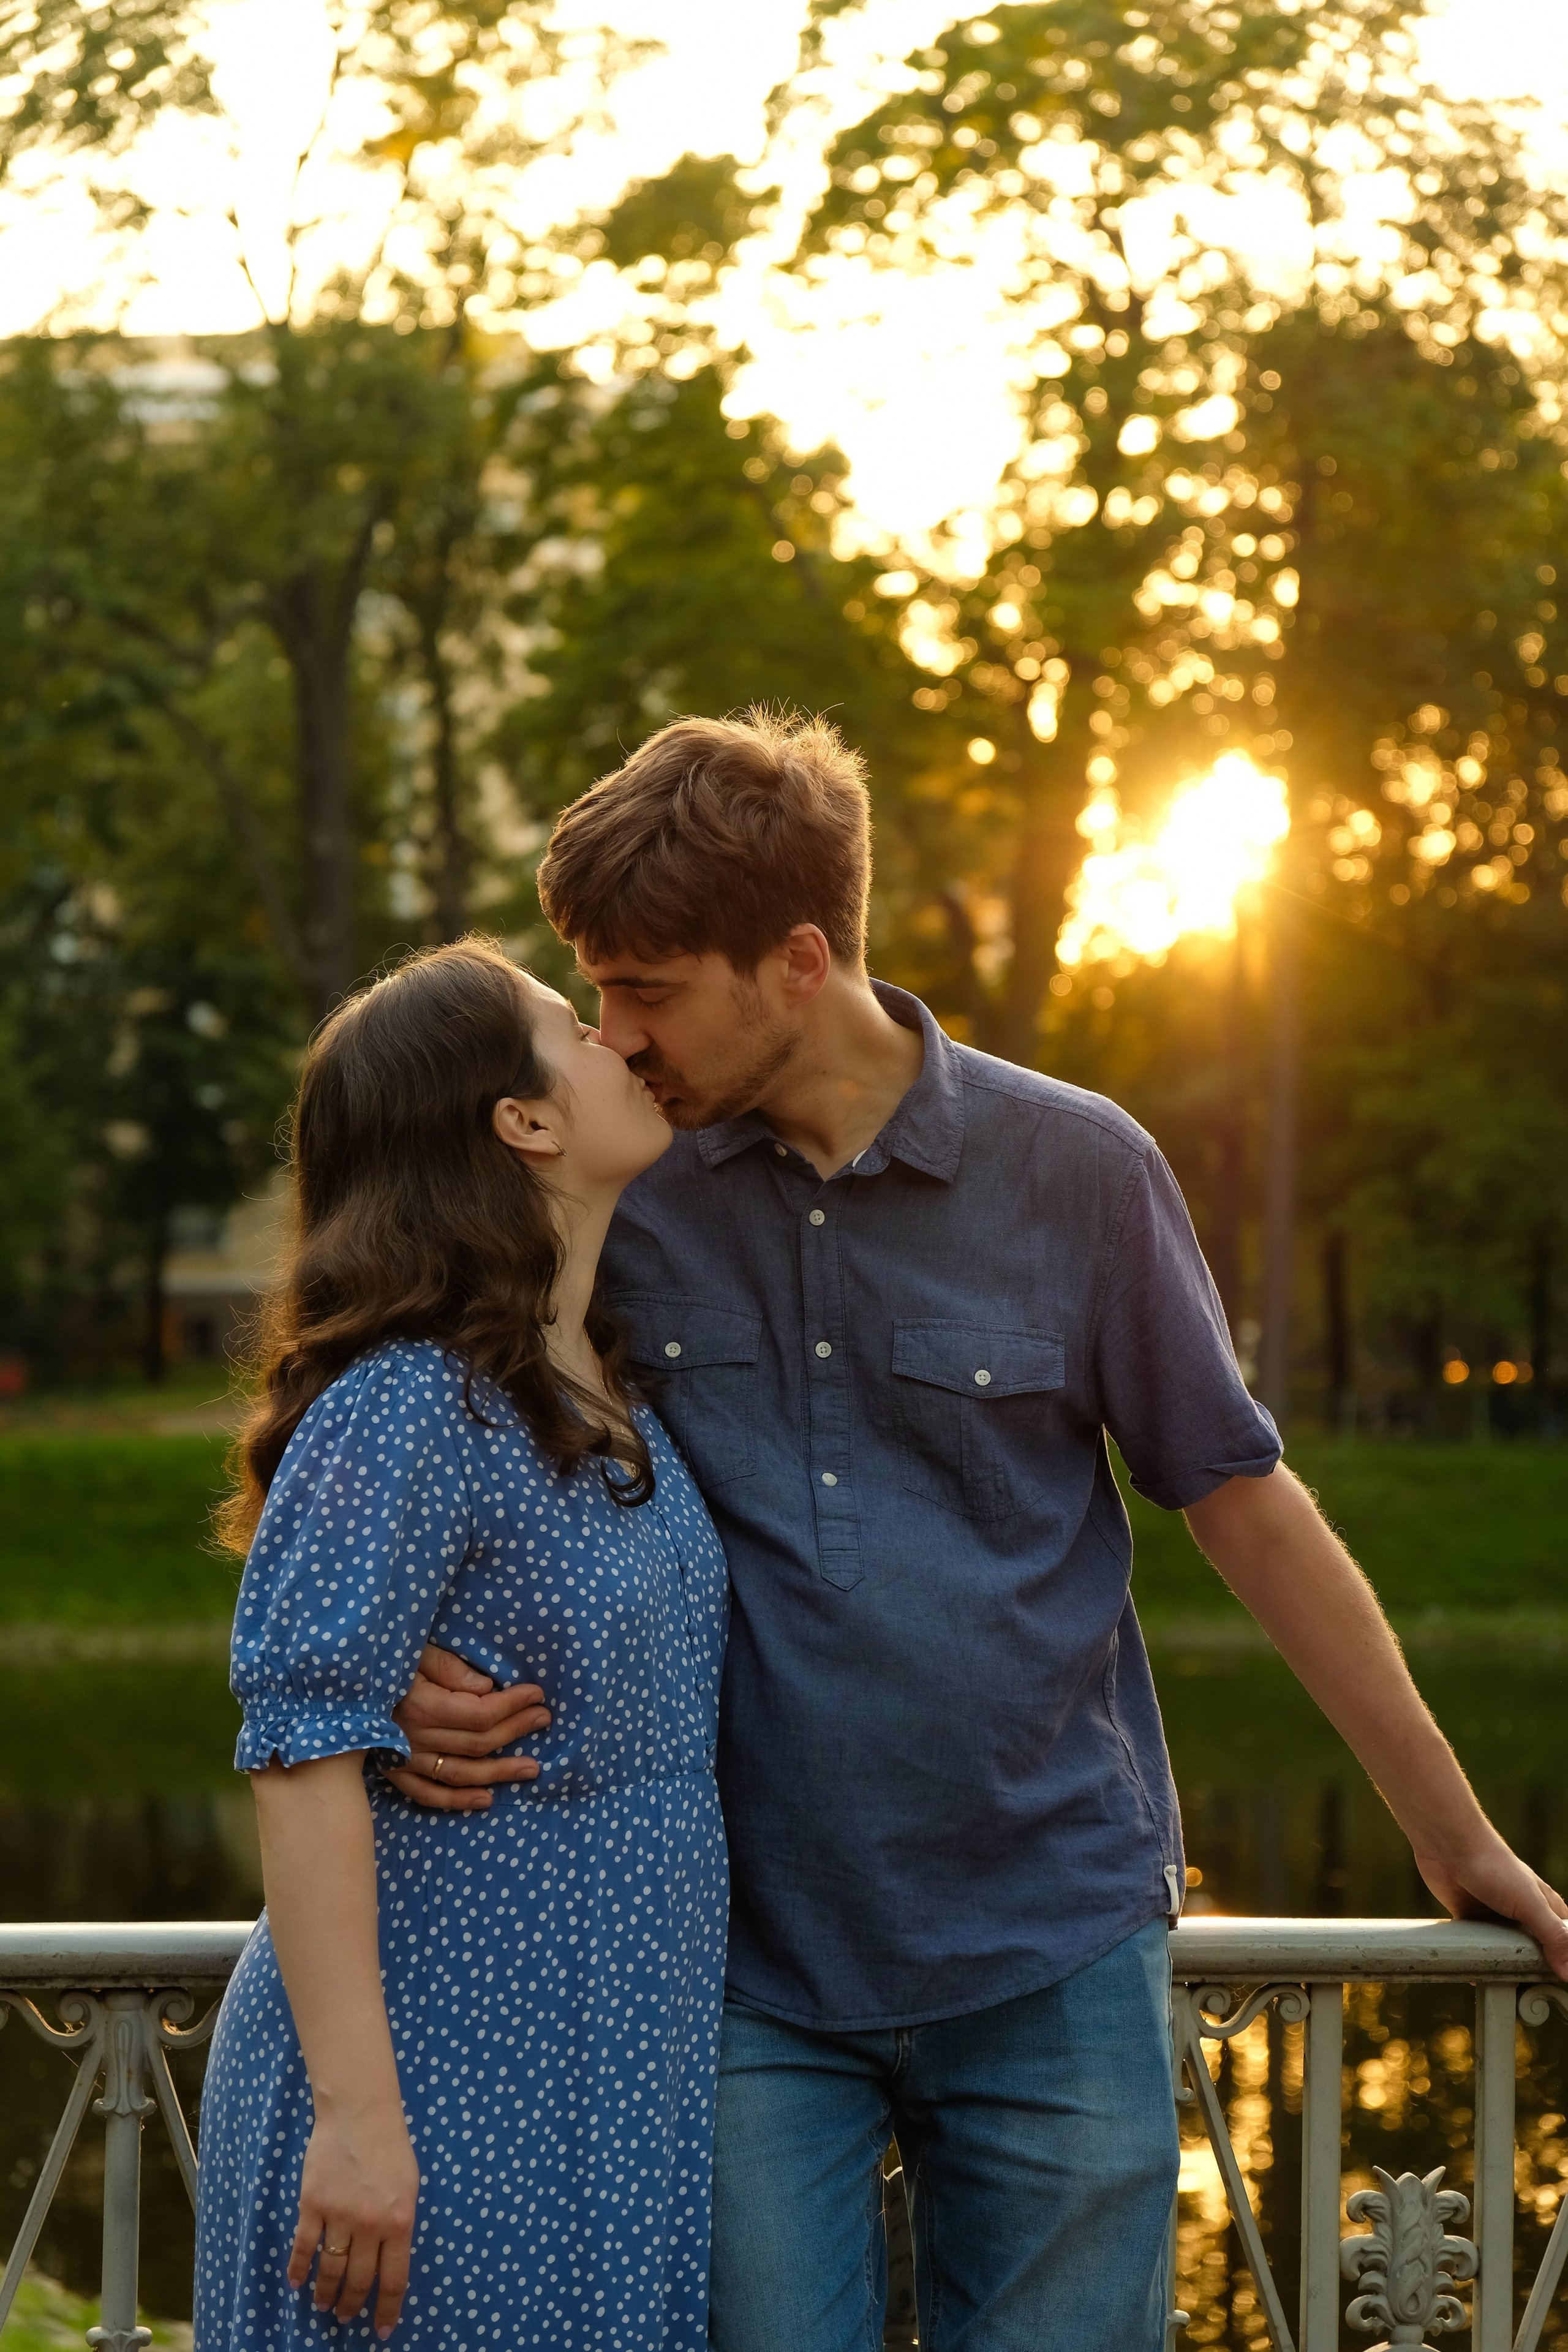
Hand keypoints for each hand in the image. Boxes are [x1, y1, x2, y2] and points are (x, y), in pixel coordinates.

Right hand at [289, 2103, 418, 2338]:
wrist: (360, 2113)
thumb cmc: (391, 2147)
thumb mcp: (409, 2188)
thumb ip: (399, 2225)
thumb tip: (388, 2262)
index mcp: (400, 2222)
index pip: (395, 2279)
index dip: (387, 2309)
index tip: (381, 2330)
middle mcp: (370, 2225)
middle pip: (360, 2281)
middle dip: (353, 2305)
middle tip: (346, 2317)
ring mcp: (339, 2216)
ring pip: (331, 2269)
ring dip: (326, 2293)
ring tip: (324, 2305)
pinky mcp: (313, 2205)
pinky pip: (304, 2246)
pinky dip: (299, 2268)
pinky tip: (296, 2282)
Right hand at [384, 1644, 551, 1812]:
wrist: (334, 1694)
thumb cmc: (379, 1665)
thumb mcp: (413, 1653)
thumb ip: (449, 1668)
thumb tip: (487, 1688)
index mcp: (422, 1706)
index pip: (480, 1713)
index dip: (513, 1705)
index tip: (537, 1694)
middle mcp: (415, 1738)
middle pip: (478, 1743)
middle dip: (516, 1731)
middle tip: (544, 1721)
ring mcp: (405, 1761)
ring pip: (461, 1773)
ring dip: (500, 1772)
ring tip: (532, 1768)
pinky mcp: (394, 1774)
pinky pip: (429, 1795)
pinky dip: (459, 1801)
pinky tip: (487, 1800)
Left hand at [1413, 1825, 1567, 1978]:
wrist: (1448, 1847)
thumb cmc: (1494, 1866)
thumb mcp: (1529, 1903)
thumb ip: (1552, 1937)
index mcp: (1545, 1907)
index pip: (1564, 1942)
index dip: (1565, 1963)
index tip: (1560, 1986)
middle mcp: (1523, 1914)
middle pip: (1536, 1952)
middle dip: (1535, 1972)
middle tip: (1531, 1998)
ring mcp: (1496, 1918)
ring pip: (1507, 1952)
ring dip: (1506, 1968)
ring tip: (1505, 1991)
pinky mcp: (1471, 1920)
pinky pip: (1479, 1948)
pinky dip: (1480, 1962)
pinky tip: (1478, 1977)